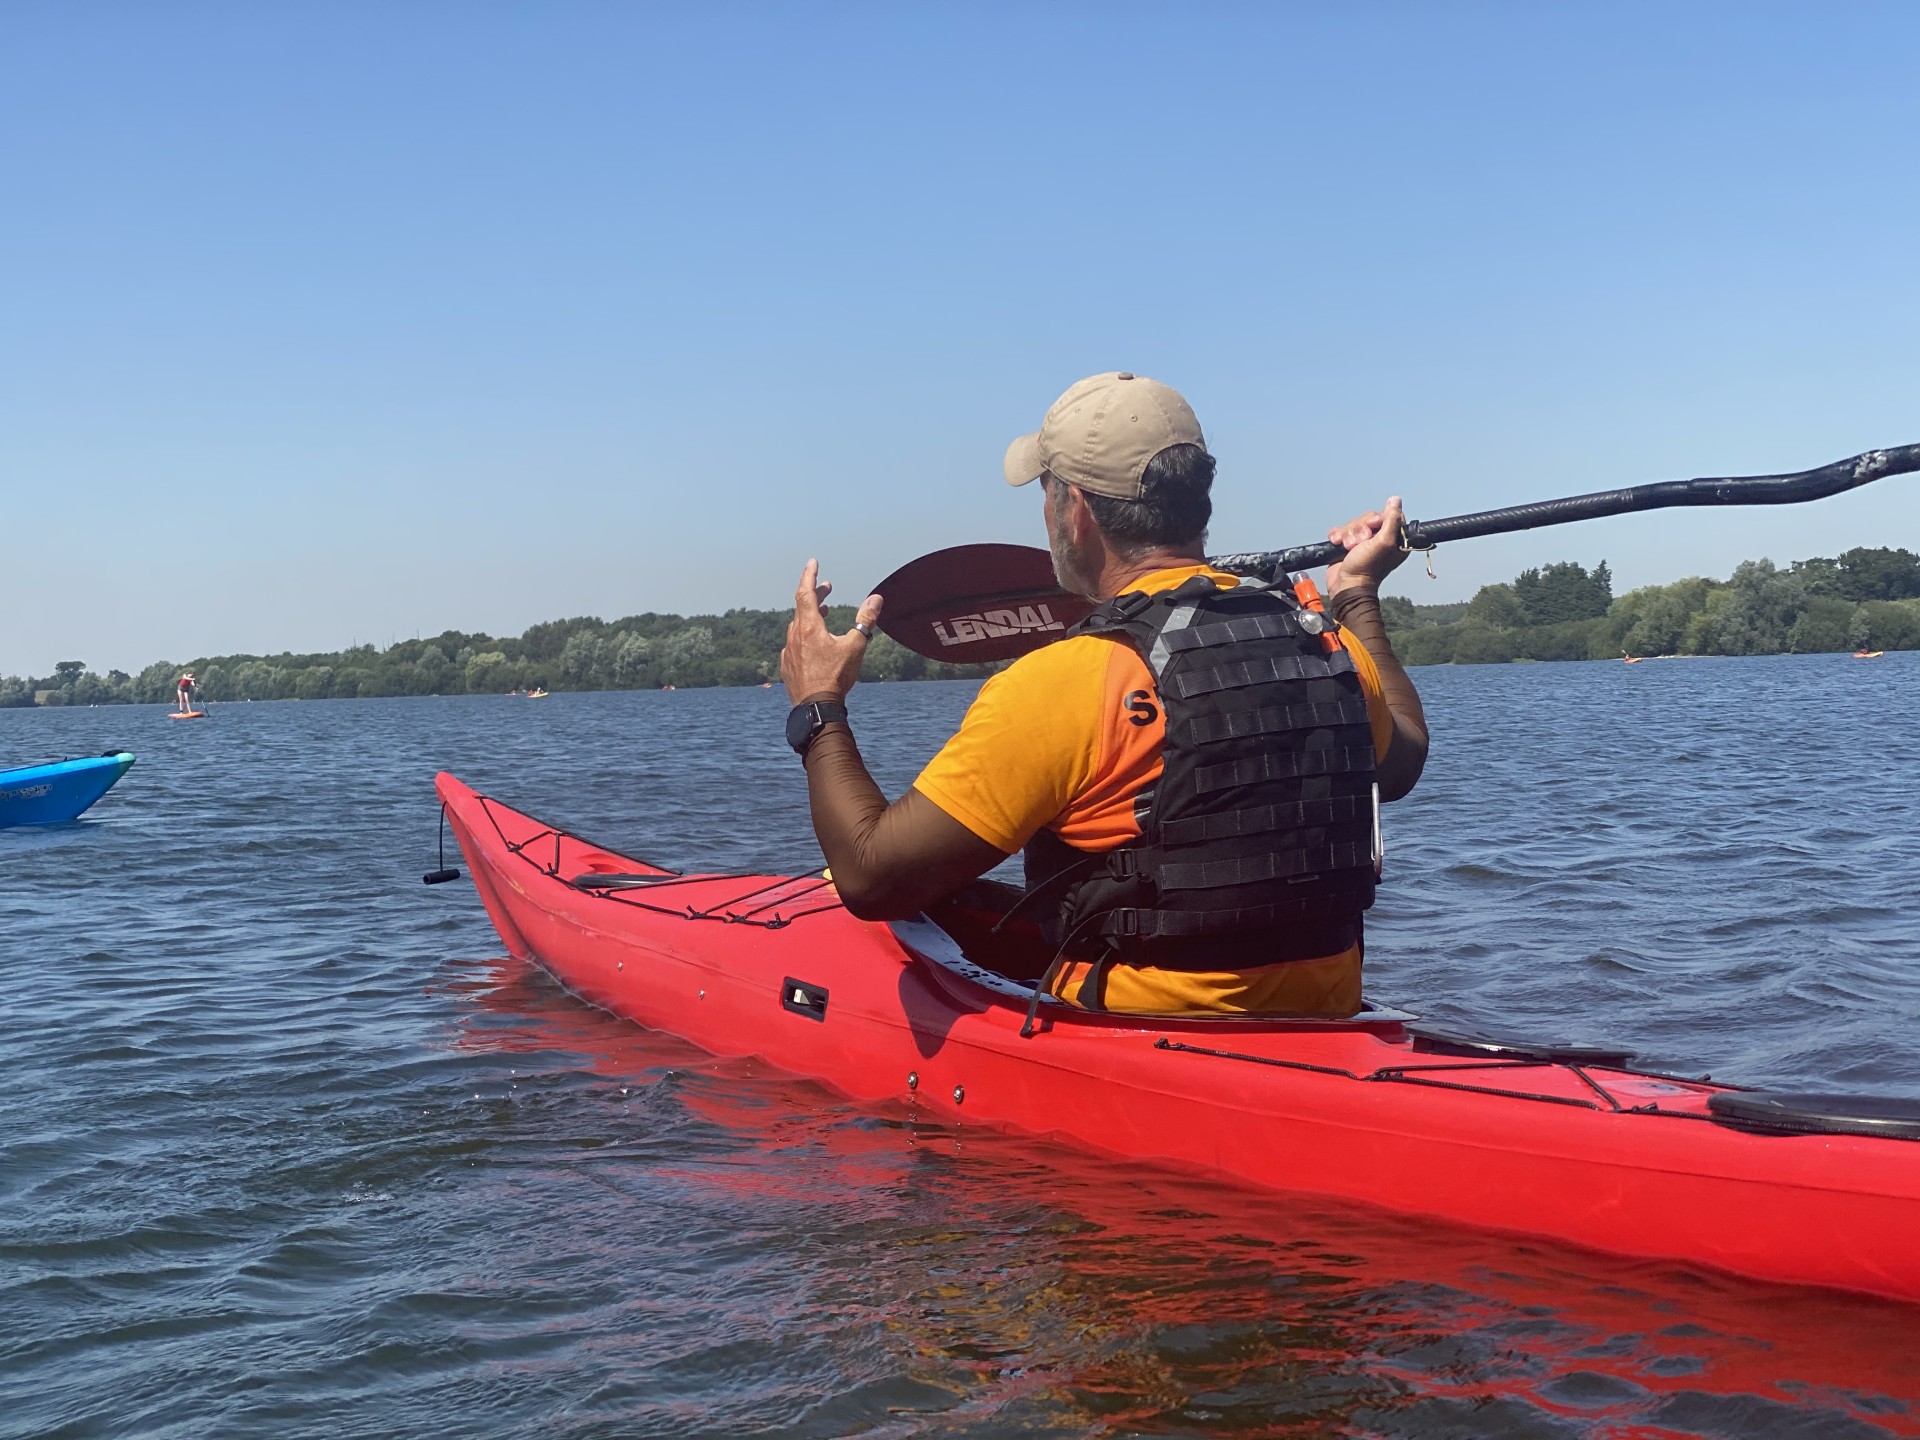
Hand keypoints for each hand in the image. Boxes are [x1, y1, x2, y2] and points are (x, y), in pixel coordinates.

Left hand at [781, 559, 883, 705]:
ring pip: (797, 625)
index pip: (806, 592)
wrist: (816, 707)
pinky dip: (803, 635)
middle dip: (815, 594)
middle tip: (828, 587)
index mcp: (809, 627)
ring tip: (823, 612)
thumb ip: (866, 620)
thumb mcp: (856, 646)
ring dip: (809, 615)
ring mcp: (788, 651)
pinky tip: (811, 642)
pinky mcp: (787, 666)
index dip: (809, 575)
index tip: (812, 562)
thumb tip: (876, 598)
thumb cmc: (836, 677)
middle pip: (802, 607)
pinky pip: (793, 643)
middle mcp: (795, 636)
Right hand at [1326, 496, 1407, 594]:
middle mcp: (1379, 539)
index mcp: (1393, 539)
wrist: (1346, 584)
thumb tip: (1396, 500)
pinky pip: (1340, 530)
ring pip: (1353, 524)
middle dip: (1360, 529)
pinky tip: (1337, 544)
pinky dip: (1337, 536)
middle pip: (1369, 518)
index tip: (1374, 527)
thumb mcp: (1384, 542)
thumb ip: (1392, 520)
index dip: (1379, 518)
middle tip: (1360, 543)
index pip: (1388, 515)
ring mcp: (1362, 542)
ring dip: (1348, 535)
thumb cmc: (1367, 568)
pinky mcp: (1346, 545)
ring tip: (1348, 548)